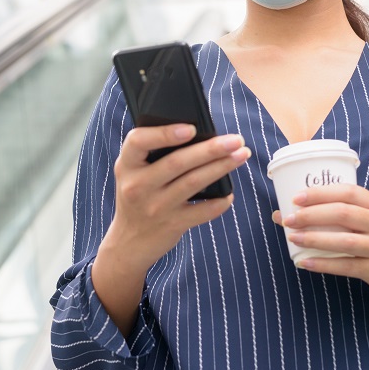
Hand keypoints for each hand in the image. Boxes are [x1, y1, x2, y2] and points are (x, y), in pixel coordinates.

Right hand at [93, 124, 248, 337]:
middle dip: (210, 149)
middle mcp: (138, 186)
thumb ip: (152, 152)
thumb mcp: (132, 171)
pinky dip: (218, 203)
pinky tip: (229, 194)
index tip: (191, 128)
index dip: (165, 133)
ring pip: (193, 183)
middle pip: (177, 162)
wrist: (129, 240)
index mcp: (127, 165)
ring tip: (241, 155)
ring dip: (221, 167)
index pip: (139, 141)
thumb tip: (197, 132)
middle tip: (236, 140)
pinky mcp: (172, 224)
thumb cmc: (136, 195)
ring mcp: (155, 207)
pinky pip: (201, 211)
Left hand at [271, 184, 368, 301]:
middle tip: (289, 220)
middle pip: (344, 213)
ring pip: (344, 241)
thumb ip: (332, 213)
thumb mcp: (364, 219)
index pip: (347, 192)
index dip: (320, 193)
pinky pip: (345, 266)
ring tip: (293, 238)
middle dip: (312, 215)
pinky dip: (322, 264)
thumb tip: (282, 213)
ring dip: (315, 239)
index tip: (296, 198)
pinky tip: (304, 262)